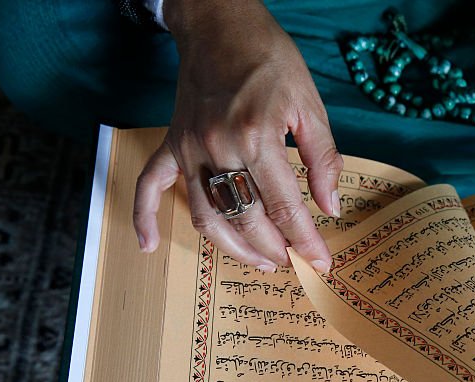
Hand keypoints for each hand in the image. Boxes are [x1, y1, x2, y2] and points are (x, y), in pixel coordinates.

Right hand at [133, 0, 340, 272]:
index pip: (284, 205)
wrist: (221, 24)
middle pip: (245, 219)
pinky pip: (151, 185)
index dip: (305, 240)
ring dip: (232, 247)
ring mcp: (189, 147)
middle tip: (293, 262)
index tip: (320, 262)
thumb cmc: (270, 60)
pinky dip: (145, 216)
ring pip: (206, 216)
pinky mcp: (172, 143)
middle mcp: (218, 146)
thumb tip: (330, 207)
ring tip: (260, 259)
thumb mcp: (310, 105)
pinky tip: (147, 245)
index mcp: (257, 136)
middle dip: (273, 248)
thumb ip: (323, 159)